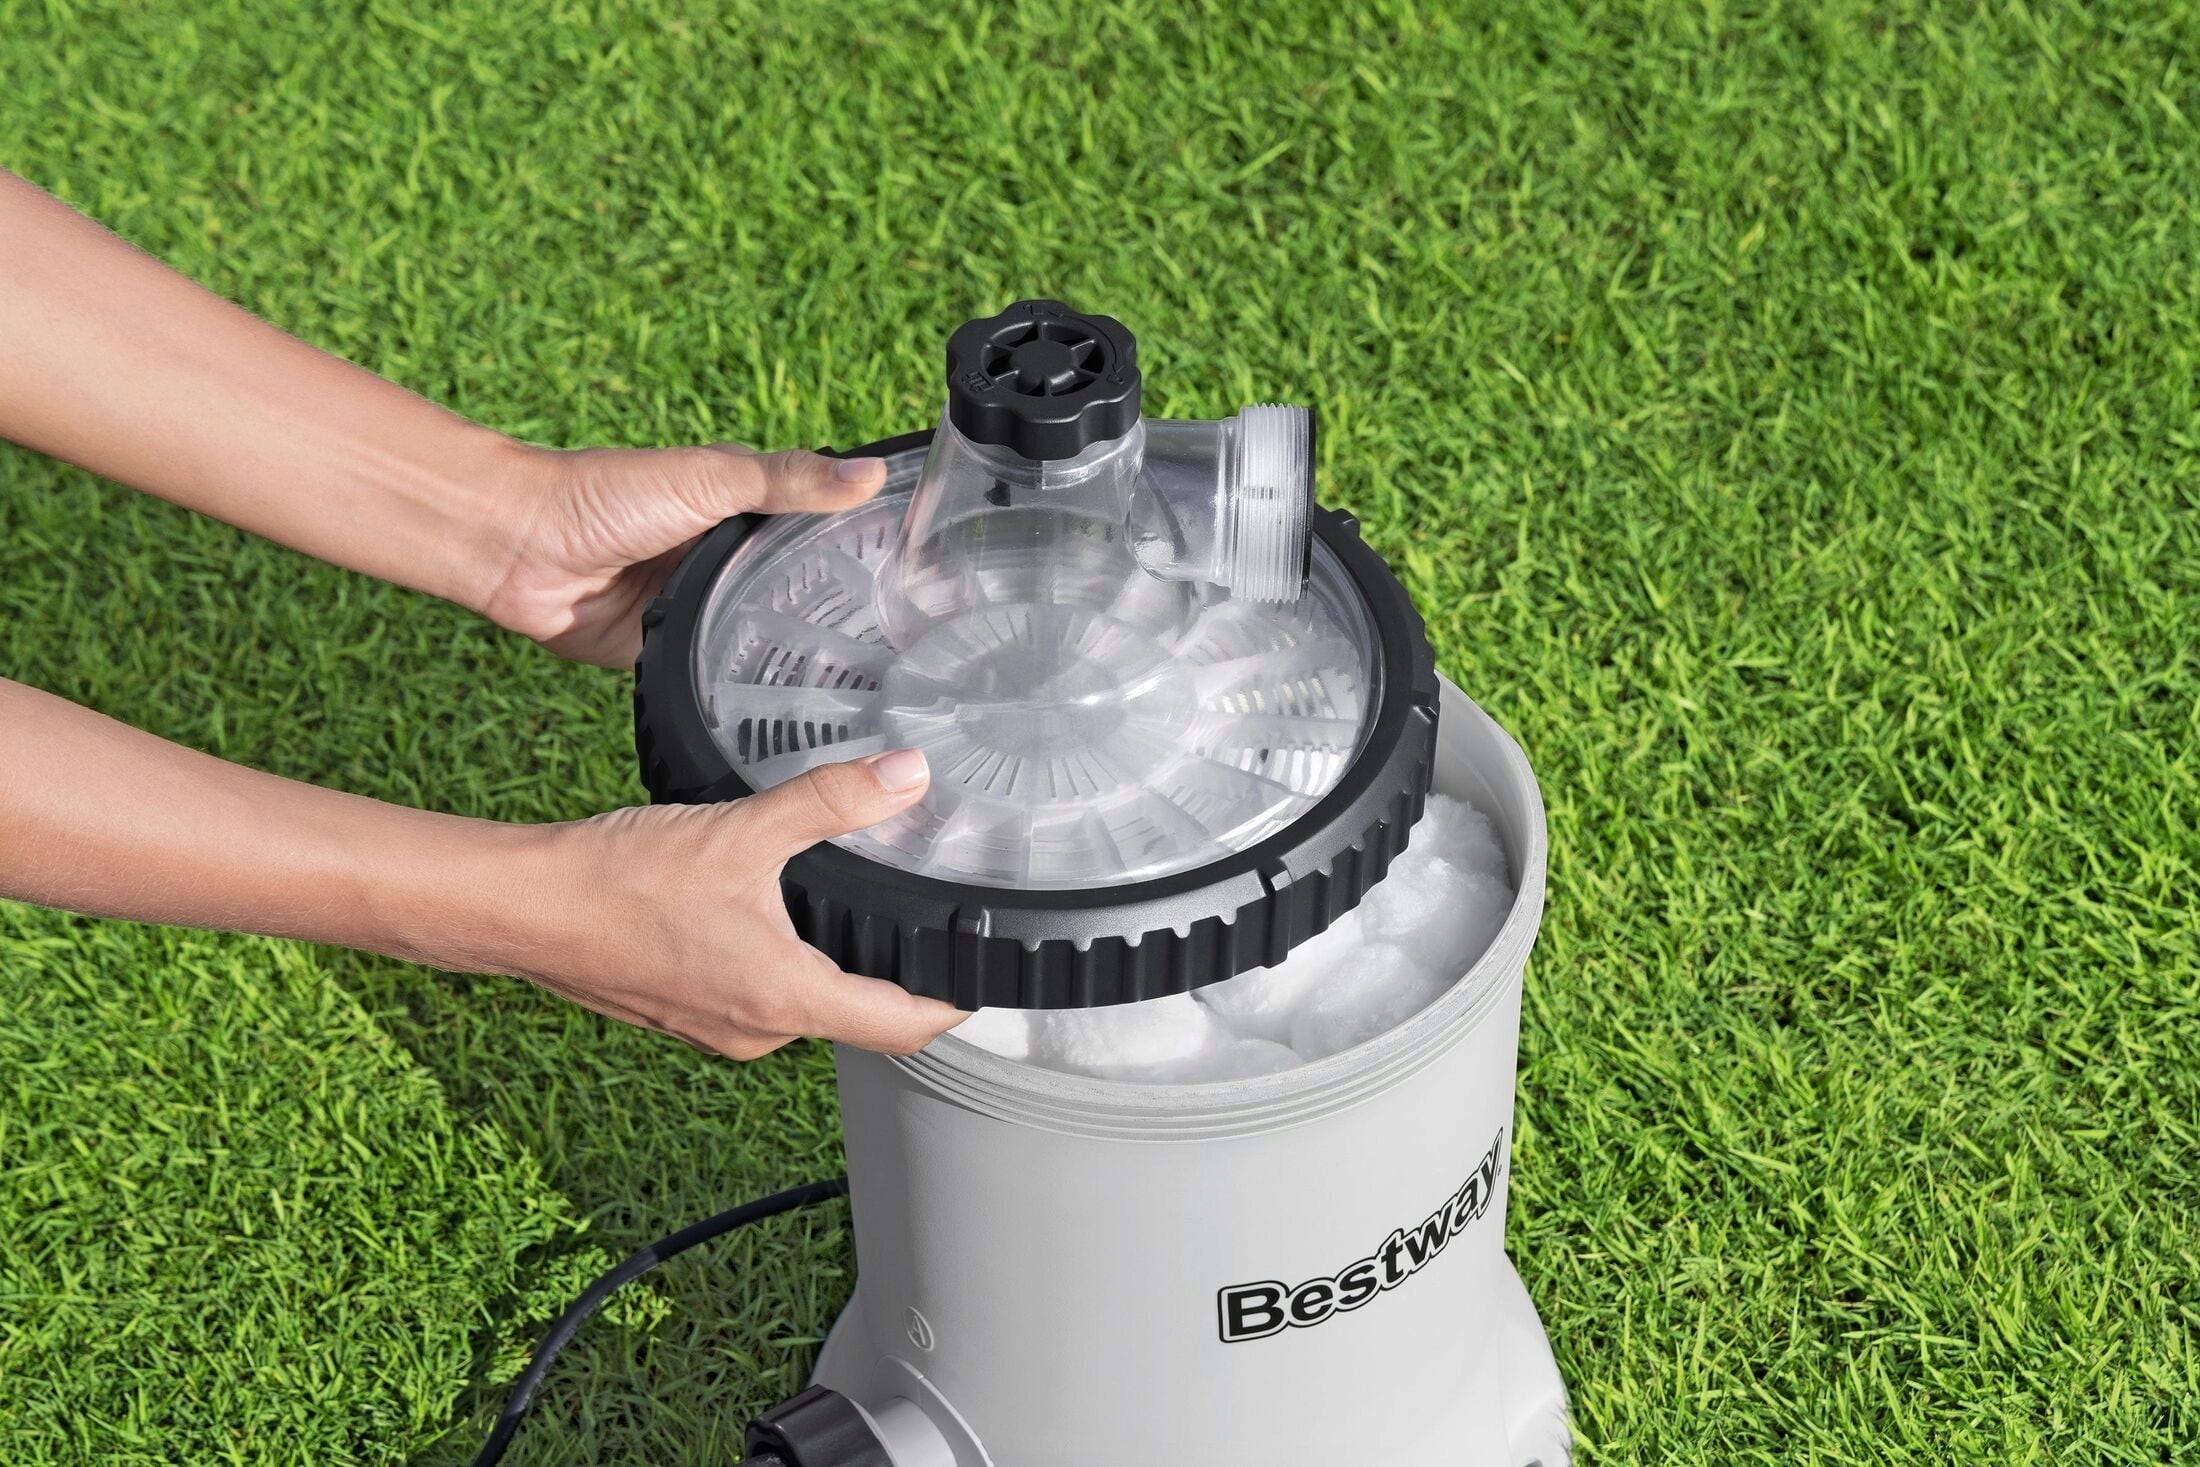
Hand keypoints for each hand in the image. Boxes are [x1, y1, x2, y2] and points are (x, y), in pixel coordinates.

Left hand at [482, 442, 889, 666]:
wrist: (520, 549)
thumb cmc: (607, 496)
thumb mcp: (709, 480)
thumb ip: (786, 481)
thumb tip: (870, 476)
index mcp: (746, 510)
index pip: (823, 529)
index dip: (868, 549)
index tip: (927, 580)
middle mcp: (730, 560)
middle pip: (800, 590)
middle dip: (844, 617)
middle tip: (913, 654)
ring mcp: (704, 608)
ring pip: (765, 636)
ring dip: (798, 658)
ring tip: (871, 693)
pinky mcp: (674, 651)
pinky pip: (720, 674)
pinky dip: (746, 689)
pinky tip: (795, 713)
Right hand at [514, 747, 961, 1057]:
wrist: (522, 907)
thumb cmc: (619, 881)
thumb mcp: (742, 829)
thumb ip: (832, 800)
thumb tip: (908, 776)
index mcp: (786, 1001)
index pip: (906, 1027)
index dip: (955, 1001)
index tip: (986, 972)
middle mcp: (758, 1032)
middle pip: (860, 1015)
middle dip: (895, 972)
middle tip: (926, 920)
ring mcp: (718, 1029)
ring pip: (804, 1004)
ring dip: (831, 963)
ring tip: (853, 904)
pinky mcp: (684, 1014)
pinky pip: (755, 996)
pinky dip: (778, 963)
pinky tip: (768, 911)